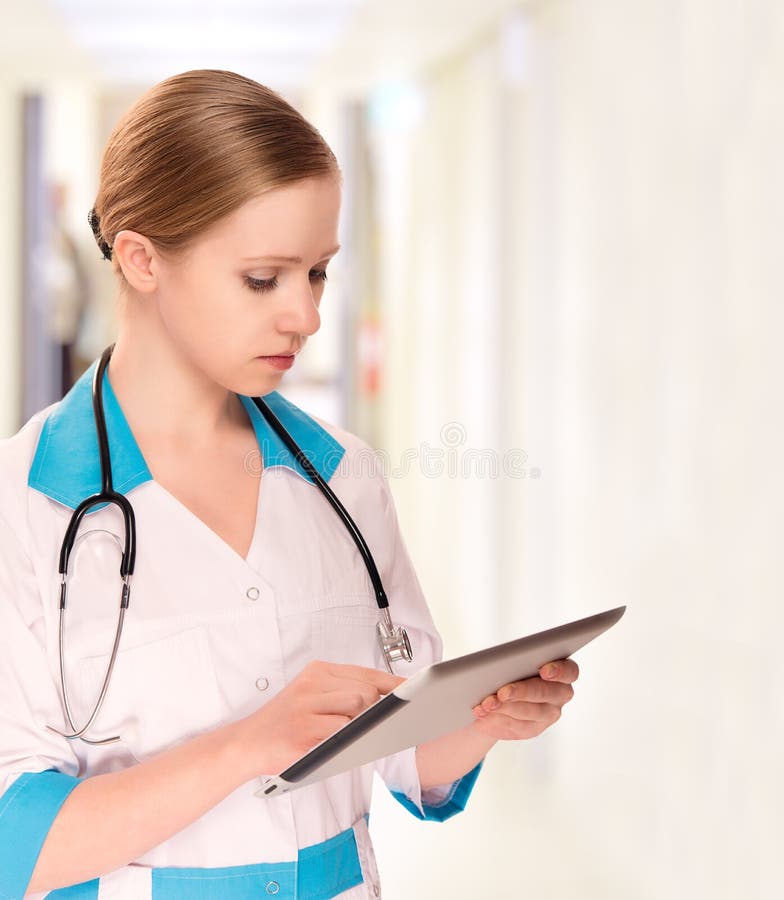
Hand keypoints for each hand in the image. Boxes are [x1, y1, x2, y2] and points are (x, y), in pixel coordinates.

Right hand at [236, 660, 404, 776]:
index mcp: (318, 671)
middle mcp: (312, 684)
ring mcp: (306, 706)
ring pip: (355, 708)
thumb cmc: (286, 722)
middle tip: (368, 724)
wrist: (247, 742)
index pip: (366, 674)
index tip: (414, 691)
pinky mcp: (302, 731)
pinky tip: (335, 743)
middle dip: (373, 710)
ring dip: (357, 726)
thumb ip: (346, 693)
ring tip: (343, 734)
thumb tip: (387, 700)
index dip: (393, 684)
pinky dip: (345, 740)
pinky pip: (340, 732)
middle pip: (366, 691)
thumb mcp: (313, 697)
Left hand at [470, 658, 578, 739]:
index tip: (544, 670)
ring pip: (529, 713)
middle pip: (546, 693)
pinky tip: (483, 716)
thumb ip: (513, 660)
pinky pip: (516, 727)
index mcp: (562, 671)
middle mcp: (560, 694)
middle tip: (501, 693)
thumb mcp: (514, 660)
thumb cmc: (511, 666)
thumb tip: (494, 665)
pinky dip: (497, 720)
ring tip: (485, 705)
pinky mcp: (533, 729)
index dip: (559, 670)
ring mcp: (548, 714)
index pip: (569, 671)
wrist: (503, 691)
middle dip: (522, 692)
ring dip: (505, 709)